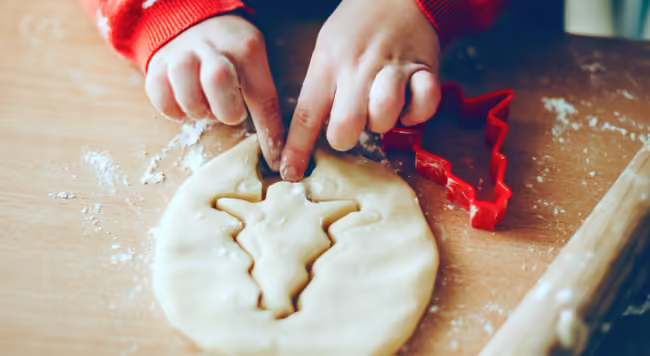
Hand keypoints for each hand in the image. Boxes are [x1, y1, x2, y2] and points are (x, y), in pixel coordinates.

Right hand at [146, 15, 284, 170]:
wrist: (190, 22)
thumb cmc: (230, 55)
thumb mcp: (252, 65)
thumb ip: (263, 99)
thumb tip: (278, 152)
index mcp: (245, 48)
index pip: (262, 95)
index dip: (268, 131)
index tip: (273, 159)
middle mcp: (211, 46)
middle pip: (217, 79)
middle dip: (225, 109)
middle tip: (228, 114)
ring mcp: (181, 53)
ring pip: (185, 87)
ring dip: (197, 110)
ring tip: (205, 110)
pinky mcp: (156, 64)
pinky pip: (159, 95)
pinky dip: (172, 110)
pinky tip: (184, 107)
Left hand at [280, 0, 441, 180]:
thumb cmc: (358, 27)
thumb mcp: (326, 48)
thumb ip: (321, 87)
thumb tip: (313, 134)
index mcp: (328, 62)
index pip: (306, 113)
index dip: (297, 148)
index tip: (290, 172)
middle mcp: (358, 67)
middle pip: (347, 125)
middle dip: (346, 137)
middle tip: (351, 127)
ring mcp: (393, 68)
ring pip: (384, 117)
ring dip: (382, 123)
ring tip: (381, 108)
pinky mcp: (425, 70)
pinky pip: (424, 106)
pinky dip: (417, 113)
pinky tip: (409, 104)